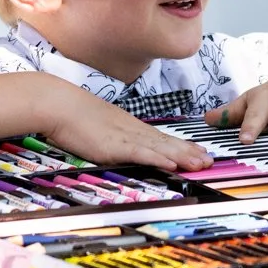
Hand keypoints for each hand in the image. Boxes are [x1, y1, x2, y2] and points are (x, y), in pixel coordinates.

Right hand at [38, 79, 213, 171]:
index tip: (198, 151)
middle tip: (209, 160)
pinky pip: (140, 153)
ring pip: (160, 147)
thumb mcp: (98, 125)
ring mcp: (124, 137)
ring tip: (201, 163)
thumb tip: (118, 143)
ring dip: (182, 156)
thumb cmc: (72, 114)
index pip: (161, 137)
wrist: (58, 103)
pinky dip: (157, 158)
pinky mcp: (114, 145)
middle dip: (189, 152)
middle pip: (166, 142)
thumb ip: (112, 135)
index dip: (182, 145)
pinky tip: (171, 163)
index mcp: (128, 126)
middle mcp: (132, 130)